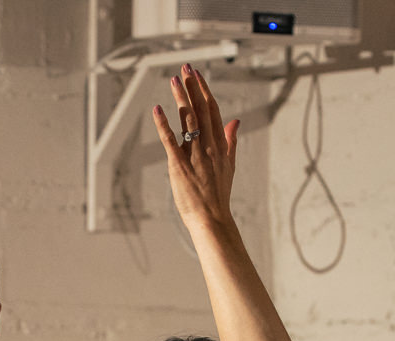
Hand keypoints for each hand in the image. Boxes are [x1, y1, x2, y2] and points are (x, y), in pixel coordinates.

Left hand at [152, 63, 238, 233]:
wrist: (212, 218)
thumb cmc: (218, 195)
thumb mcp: (230, 165)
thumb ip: (231, 141)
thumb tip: (236, 121)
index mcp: (220, 145)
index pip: (213, 111)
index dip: (204, 91)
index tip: (197, 75)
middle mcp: (209, 146)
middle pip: (201, 110)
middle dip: (193, 87)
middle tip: (185, 68)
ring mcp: (194, 155)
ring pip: (187, 120)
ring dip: (180, 99)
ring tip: (174, 80)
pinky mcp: (179, 166)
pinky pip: (170, 140)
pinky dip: (164, 124)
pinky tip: (158, 109)